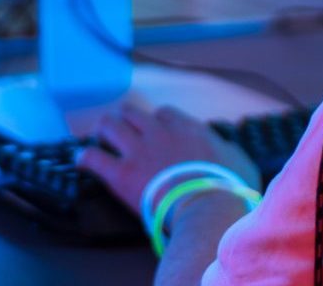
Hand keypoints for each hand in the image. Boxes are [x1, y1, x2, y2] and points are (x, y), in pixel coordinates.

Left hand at [76, 102, 262, 217]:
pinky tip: (82, 161)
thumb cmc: (229, 190)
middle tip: (122, 133)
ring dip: (103, 131)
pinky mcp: (121, 173)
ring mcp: (138, 151)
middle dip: (126, 121)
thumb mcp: (240, 163)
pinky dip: (85, 158)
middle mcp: (159, 132)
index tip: (157, 133)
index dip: (158, 123)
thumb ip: (227, 151)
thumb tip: (226, 151)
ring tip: (99, 139)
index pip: (165, 113)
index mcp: (187, 129)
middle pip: (132, 112)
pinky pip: (93, 157)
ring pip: (109, 125)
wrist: (208, 209)